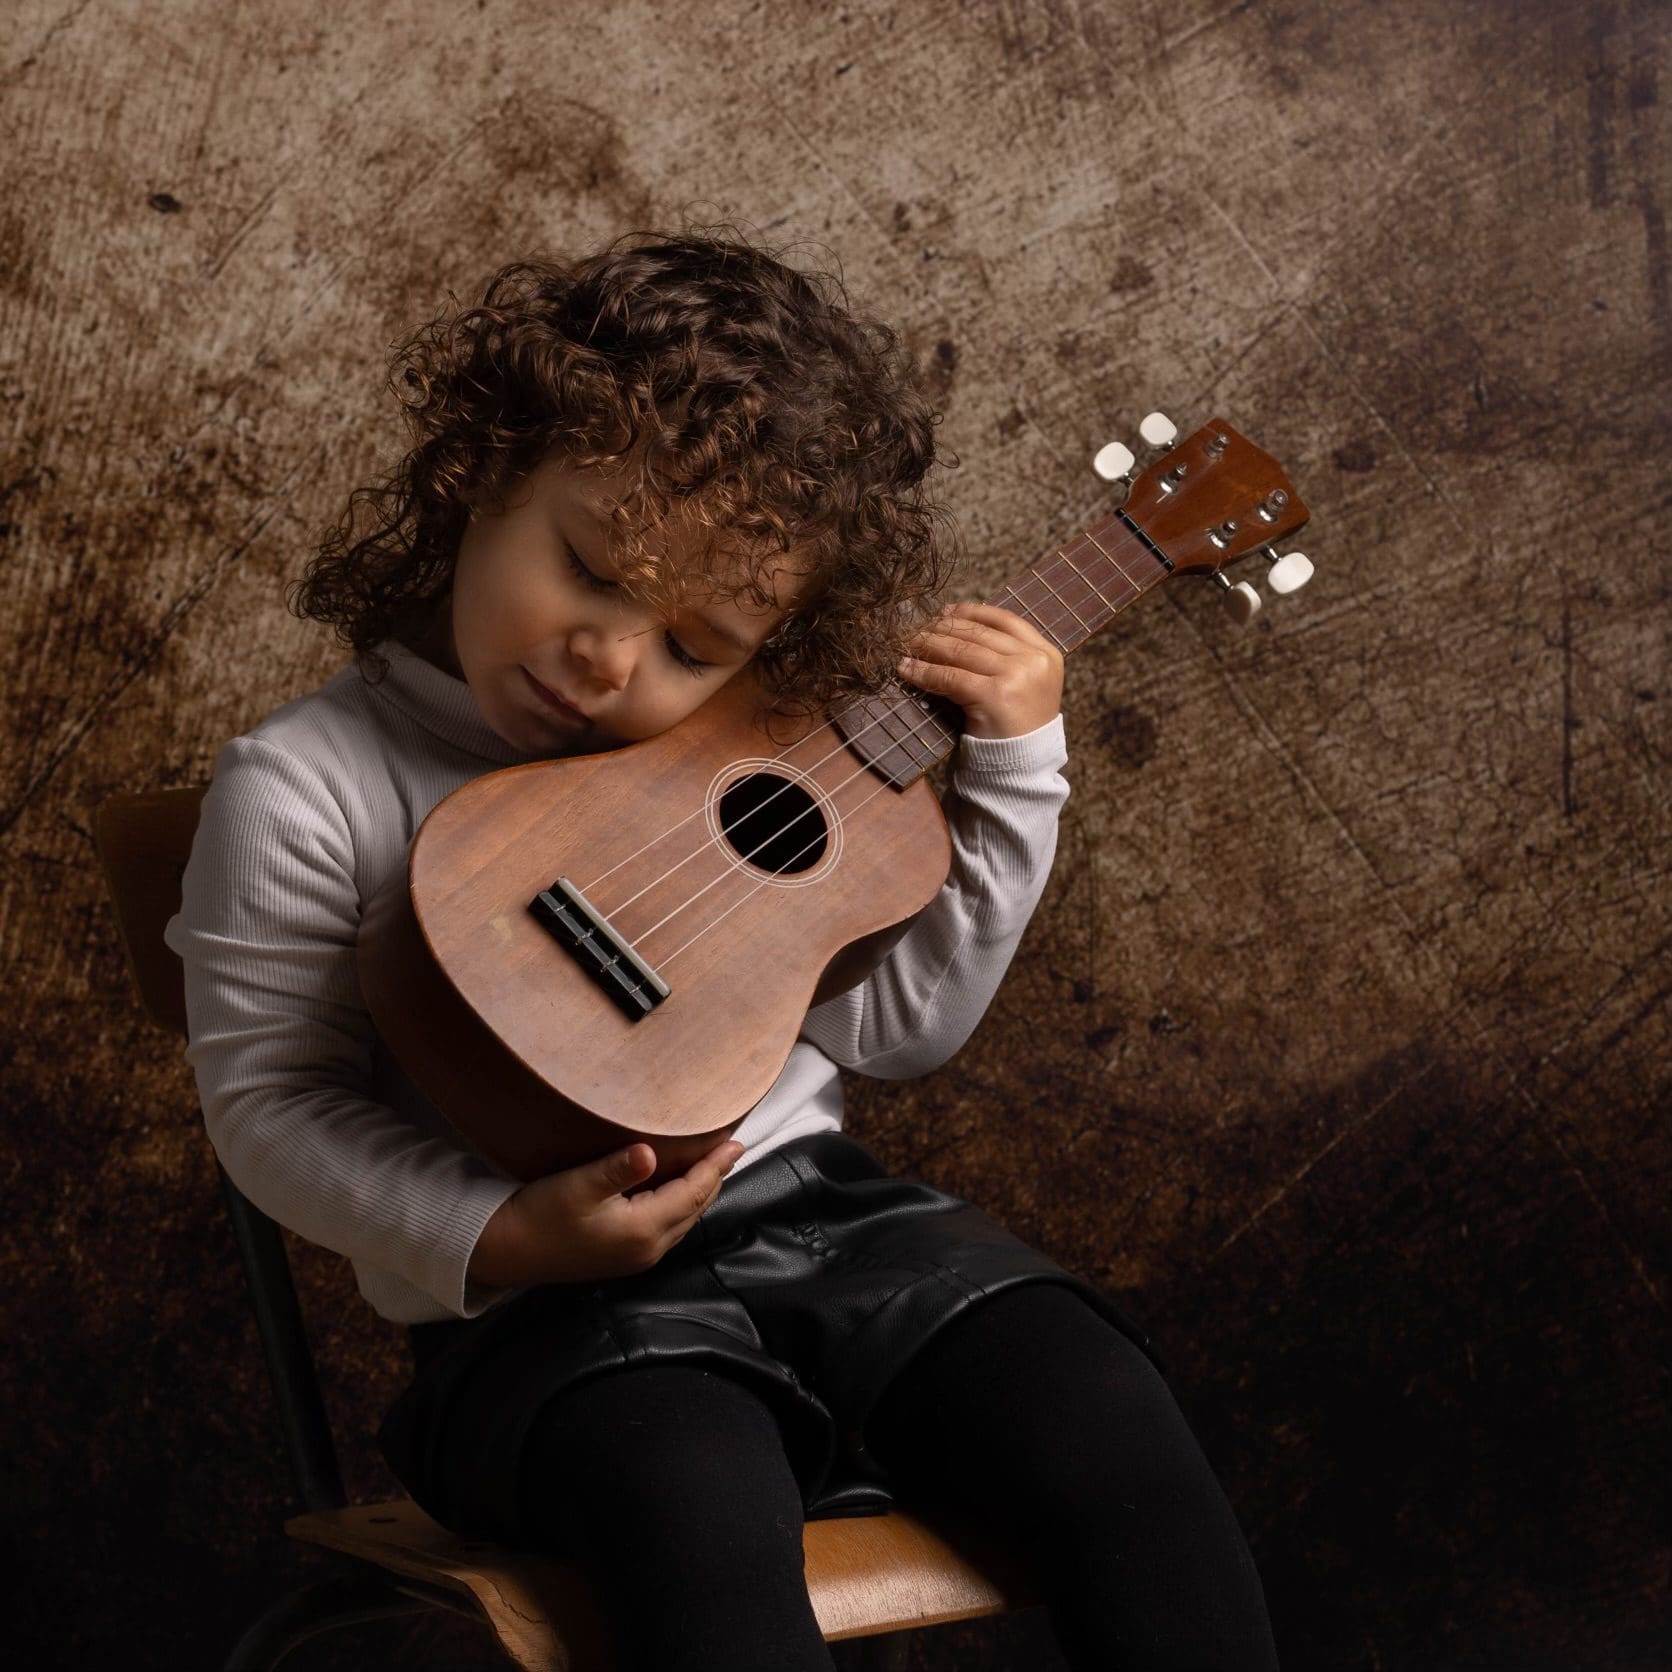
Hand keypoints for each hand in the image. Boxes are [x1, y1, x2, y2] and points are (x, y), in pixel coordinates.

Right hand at [468, 1136, 744, 1286]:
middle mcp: (648, 1248)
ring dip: (699, 1190)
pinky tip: (678, 1186)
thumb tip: (650, 1152)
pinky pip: (668, 1225)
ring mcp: (637, 1256)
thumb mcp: (577, 1185)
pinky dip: (681, 1202)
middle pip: (695, 1207)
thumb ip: (617, 1169)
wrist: (506, 1251)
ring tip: (713, 1163)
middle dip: (714, 1176)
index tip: (735, 1140)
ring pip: (684, 1218)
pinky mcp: (624, 1255)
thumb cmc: (539, 1215)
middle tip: (731, 1146)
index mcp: (643, 1230)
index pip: (693, 1192)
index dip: (715, 1165)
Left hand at [898, 602, 1063, 738]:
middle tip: (915, 630)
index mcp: (1046, 653)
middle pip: (978, 634)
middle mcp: (1034, 660)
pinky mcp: (994, 696)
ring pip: (961, 652)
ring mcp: (1016, 677)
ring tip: (907, 645)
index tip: (944, 613)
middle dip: (942, 629)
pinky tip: (907, 669)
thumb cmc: (1017, 729)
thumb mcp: (1022, 685)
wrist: (1022, 769)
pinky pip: (950, 677)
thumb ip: (1003, 658)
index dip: (971, 612)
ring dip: (928, 646)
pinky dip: (924, 672)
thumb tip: (956, 625)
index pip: (1005, 620)